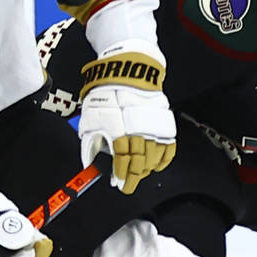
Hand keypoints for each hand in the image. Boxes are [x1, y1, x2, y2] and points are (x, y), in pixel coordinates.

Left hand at [78, 40, 175, 193]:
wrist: (127, 71)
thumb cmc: (107, 93)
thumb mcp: (91, 117)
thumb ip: (90, 142)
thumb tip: (88, 161)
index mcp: (119, 131)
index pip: (122, 161)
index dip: (120, 175)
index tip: (118, 183)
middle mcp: (138, 132)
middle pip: (139, 163)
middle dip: (133, 177)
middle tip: (128, 185)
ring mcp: (154, 128)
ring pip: (153, 158)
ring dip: (146, 170)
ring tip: (139, 174)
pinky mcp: (164, 123)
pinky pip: (168, 147)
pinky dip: (164, 159)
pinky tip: (157, 165)